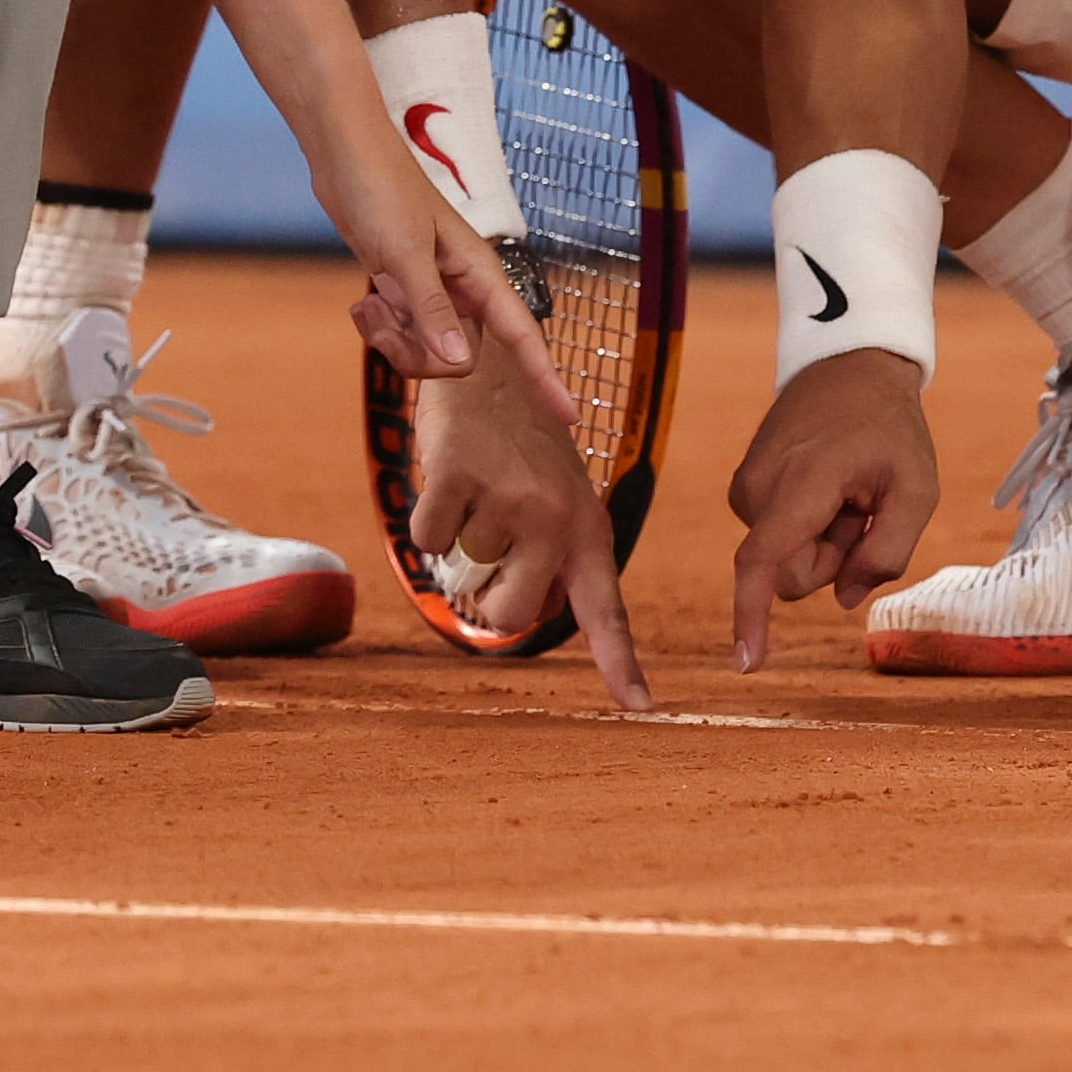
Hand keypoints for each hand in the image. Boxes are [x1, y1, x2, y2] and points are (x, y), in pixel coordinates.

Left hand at [338, 141, 574, 421]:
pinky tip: (366, 302)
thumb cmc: (381, 189)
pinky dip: (381, 327)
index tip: (570, 417)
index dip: (546, 377)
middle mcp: (463, 287)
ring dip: (393, 340)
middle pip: (459, 358)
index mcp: (479, 275)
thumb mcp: (403, 252)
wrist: (345, 154)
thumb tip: (463, 361)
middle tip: (384, 319)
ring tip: (370, 304)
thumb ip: (432, 308)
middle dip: (418, 355)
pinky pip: (404, 334)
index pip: (523, 336)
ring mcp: (434, 291)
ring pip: (428, 351)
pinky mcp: (406, 289)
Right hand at [410, 360, 650, 710]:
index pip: (606, 611)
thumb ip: (552, 560)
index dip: (622, 664)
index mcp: (587, 531)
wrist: (492, 364)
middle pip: (510, 614)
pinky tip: (451, 476)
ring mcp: (508, 497)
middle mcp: (556, 518)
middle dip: (488, 596)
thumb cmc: (523, 447)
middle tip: (491, 547)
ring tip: (480, 487)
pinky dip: (429, 517)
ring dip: (459, 538)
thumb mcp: (559, 499)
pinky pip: (428, 538)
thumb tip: (513, 619)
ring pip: (462, 570)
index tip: (642, 707)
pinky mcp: (460, 476)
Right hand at [724, 349, 937, 671]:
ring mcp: (746, 486)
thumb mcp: (917, 488)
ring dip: (824, 539)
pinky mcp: (745, 488)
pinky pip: (777, 538)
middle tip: (864, 508)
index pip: (763, 561)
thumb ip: (888, 552)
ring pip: (784, 558)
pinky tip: (829, 487)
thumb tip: (843, 597)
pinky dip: (808, 526)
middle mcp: (759, 488)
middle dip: (832, 560)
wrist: (849, 367)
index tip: (748, 662)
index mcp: (801, 485)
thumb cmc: (890, 430)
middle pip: (790, 575)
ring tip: (846, 491)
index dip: (752, 615)